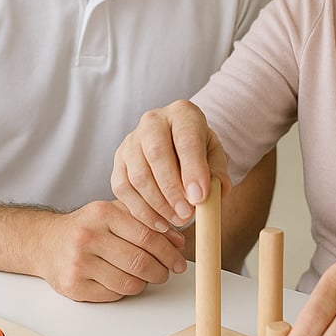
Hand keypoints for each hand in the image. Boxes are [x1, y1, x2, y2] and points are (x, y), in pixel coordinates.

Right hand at [40, 199, 187, 301]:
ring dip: (145, 283)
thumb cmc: (86, 227)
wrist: (46, 242)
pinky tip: (123, 280)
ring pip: (129, 282)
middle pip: (140, 262)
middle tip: (167, 272)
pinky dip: (125, 291)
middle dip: (161, 271)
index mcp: (102, 213)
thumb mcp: (115, 213)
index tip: (178, 260)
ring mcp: (79, 262)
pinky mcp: (73, 285)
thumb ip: (147, 221)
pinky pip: (113, 295)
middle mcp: (88, 236)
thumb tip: (177, 240)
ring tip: (146, 276)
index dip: (169, 251)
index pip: (147, 235)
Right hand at [111, 101, 230, 229]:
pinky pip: (122, 188)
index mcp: (182, 113)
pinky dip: (140, 210)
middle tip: (187, 214)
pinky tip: (159, 222)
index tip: (200, 197)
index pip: (186, 138)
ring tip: (178, 220)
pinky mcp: (118, 161)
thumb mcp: (215, 157)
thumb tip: (211, 194)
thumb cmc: (198, 152)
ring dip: (158, 203)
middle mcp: (152, 121)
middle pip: (156, 154)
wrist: (176, 145)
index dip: (193, 170)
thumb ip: (217, 174)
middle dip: (172, 189)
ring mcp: (131, 140)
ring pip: (138, 174)